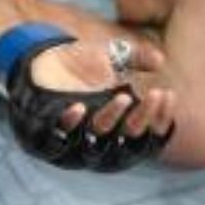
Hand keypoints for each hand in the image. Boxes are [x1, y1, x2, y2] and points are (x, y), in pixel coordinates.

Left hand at [38, 34, 175, 144]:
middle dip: (141, 121)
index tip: (168, 95)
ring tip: (123, 96)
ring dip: (111, 122)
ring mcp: (69, 144)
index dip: (160, 122)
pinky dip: (68, 126)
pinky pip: (55, 142)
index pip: (146, 140)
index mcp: (115, 134)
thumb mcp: (110, 56)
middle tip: (154, 94)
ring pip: (95, 147)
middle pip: (126, 147)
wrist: (36, 61)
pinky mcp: (41, 137)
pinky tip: (79, 108)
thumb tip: (159, 59)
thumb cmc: (79, 65)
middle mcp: (96, 146)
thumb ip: (135, 57)